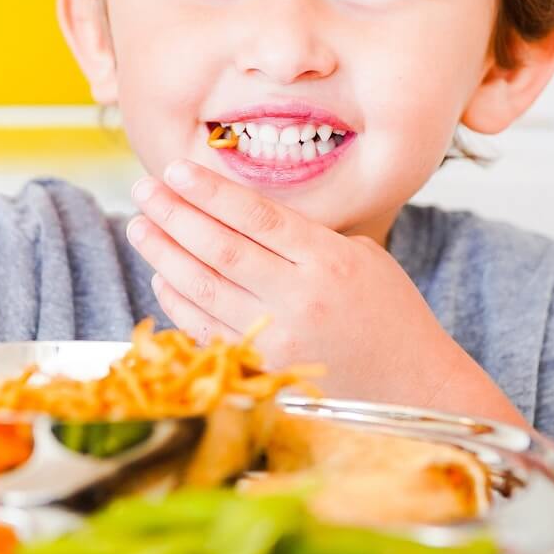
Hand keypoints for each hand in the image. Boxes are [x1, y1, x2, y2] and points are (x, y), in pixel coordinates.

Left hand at [125, 161, 522, 419]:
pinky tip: (162, 276)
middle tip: (144, 190)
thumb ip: (304, 237)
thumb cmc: (389, 314)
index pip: (256, 216)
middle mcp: (302, 297)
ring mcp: (280, 337)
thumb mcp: (362, 257)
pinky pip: (209, 330)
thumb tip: (239, 213)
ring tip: (140, 227)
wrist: (412, 385)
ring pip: (207, 288)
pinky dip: (180, 302)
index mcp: (329, 259)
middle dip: (175, 214)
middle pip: (221, 248)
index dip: (210, 191)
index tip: (175, 168)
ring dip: (166, 255)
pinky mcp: (266, 368)